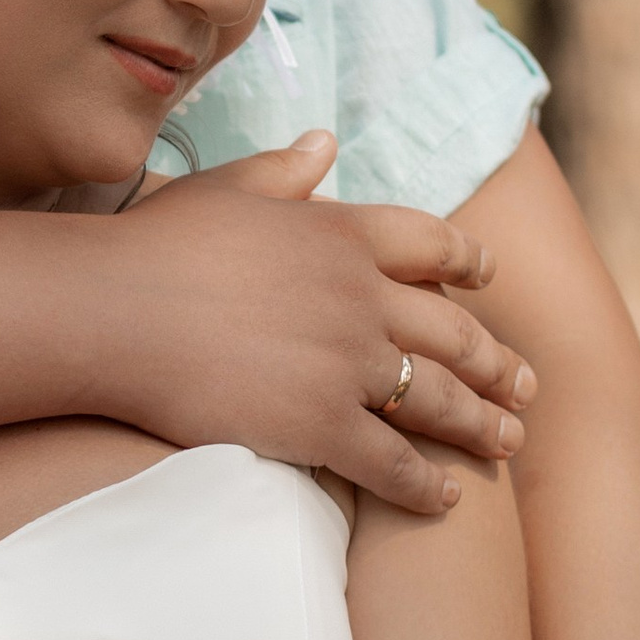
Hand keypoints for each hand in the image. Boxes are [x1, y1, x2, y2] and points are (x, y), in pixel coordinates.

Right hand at [116, 131, 535, 513]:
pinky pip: (394, 463)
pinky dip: (428, 484)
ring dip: (482, 425)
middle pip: (453, 332)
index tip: (490, 279)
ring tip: (510, 442)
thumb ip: (283, 170)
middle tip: (526, 385)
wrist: (113, 310)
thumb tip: (325, 141)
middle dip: (496, 362)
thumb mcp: (225, 190)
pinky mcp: (321, 426)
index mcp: (343, 233)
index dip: (468, 264)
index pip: (431, 245)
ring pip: (439, 400)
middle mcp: (362, 297)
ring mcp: (347, 365)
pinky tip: (451, 498)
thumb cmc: (155, 246)